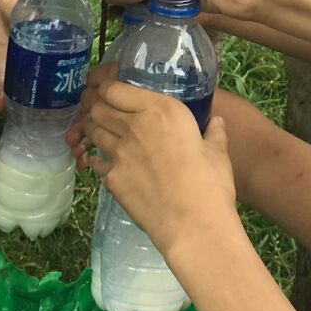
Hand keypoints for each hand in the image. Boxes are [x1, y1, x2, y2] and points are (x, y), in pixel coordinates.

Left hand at [77, 79, 237, 253]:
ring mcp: (119, 152)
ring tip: (99, 133)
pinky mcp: (111, 178)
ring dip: (93, 129)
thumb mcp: (218, 153)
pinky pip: (95, 162)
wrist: (193, 224)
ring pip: (92, 131)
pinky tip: (103, 162)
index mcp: (162, 110)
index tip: (109, 90)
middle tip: (100, 110)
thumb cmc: (211, 184)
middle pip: (99, 107)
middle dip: (95, 106)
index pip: (116, 88)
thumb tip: (217, 123)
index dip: (106, 87)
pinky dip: (96, 159)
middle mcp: (135, 125)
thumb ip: (214, 133)